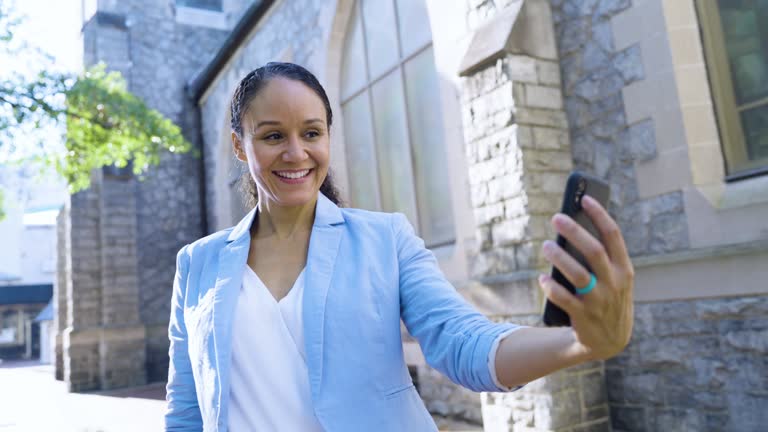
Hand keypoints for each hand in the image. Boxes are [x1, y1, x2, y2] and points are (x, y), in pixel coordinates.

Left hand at [539, 194, 634, 360]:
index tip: (585, 198)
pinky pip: (564, 299)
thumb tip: (572, 228)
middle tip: (556, 218)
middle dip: (575, 232)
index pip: (613, 236)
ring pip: (577, 274)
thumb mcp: (613, 279)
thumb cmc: (607, 299)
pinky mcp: (584, 316)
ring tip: (546, 246)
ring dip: (559, 258)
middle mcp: (614, 283)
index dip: (599, 215)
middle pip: (594, 251)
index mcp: (624, 269)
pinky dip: (551, 287)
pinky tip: (542, 278)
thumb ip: (600, 258)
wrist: (610, 341)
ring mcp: (600, 301)